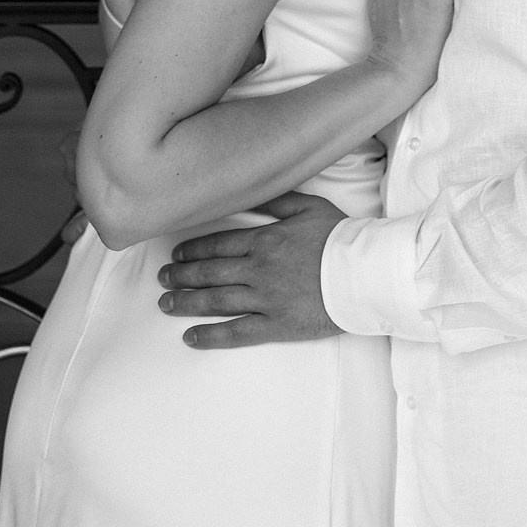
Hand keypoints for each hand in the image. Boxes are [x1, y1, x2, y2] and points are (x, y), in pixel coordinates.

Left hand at [157, 191, 344, 347]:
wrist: (364, 274)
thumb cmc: (340, 238)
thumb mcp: (310, 206)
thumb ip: (278, 199)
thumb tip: (255, 188)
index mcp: (265, 239)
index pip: (219, 244)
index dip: (193, 249)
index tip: (175, 253)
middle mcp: (258, 269)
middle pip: (210, 272)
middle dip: (181, 274)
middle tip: (162, 277)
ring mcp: (265, 299)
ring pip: (216, 300)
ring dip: (186, 302)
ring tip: (166, 303)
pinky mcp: (276, 325)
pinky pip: (236, 332)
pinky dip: (210, 336)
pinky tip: (190, 338)